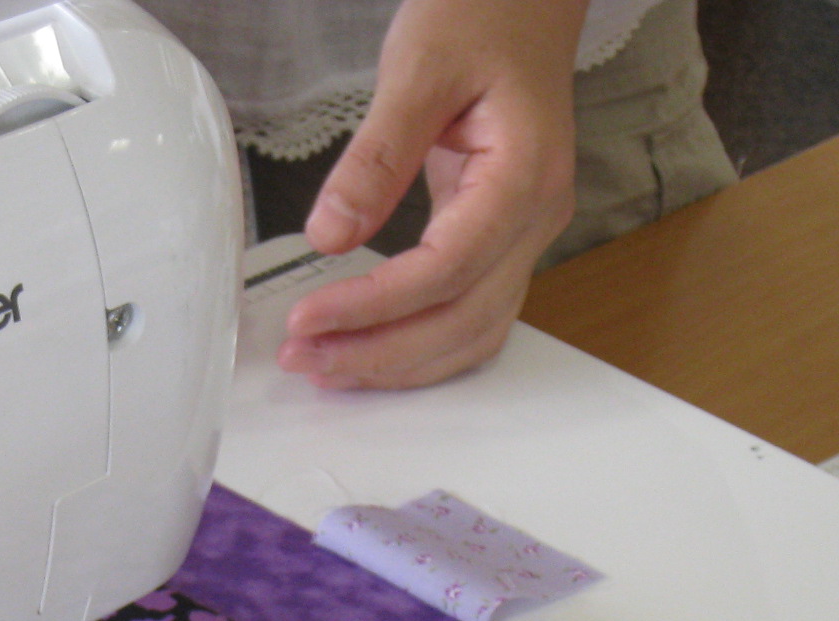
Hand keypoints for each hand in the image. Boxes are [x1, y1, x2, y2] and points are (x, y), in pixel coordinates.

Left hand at [278, 0, 589, 389]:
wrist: (523, 0)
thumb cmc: (481, 17)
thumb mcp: (418, 68)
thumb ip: (375, 157)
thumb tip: (330, 234)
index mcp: (524, 177)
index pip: (445, 271)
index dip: (373, 307)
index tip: (308, 319)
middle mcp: (536, 219)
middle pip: (462, 320)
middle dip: (378, 352)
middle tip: (302, 357)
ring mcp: (526, 236)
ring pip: (472, 334)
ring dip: (398, 363)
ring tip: (324, 365)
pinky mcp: (503, 241)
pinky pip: (470, 316)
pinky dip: (420, 345)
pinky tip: (368, 349)